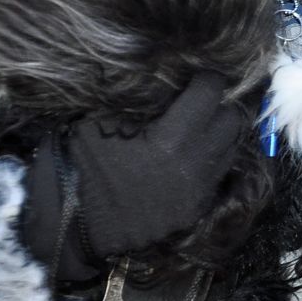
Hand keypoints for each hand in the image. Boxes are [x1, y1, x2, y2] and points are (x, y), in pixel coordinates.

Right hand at [23, 72, 265, 283]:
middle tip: (203, 99)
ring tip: (201, 124)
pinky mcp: (193, 214)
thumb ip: (140, 99)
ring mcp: (197, 194)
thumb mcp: (99, 119)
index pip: (211, 93)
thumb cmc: (76, 165)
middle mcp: (193, 168)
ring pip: (231, 151)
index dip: (206, 77)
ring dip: (220, 134)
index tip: (197, 74)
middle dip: (222, 105)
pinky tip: (190, 155)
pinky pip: (217, 179)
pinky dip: (210, 163)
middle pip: (234, 122)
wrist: (67, 226)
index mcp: (171, 140)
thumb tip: (166, 75)